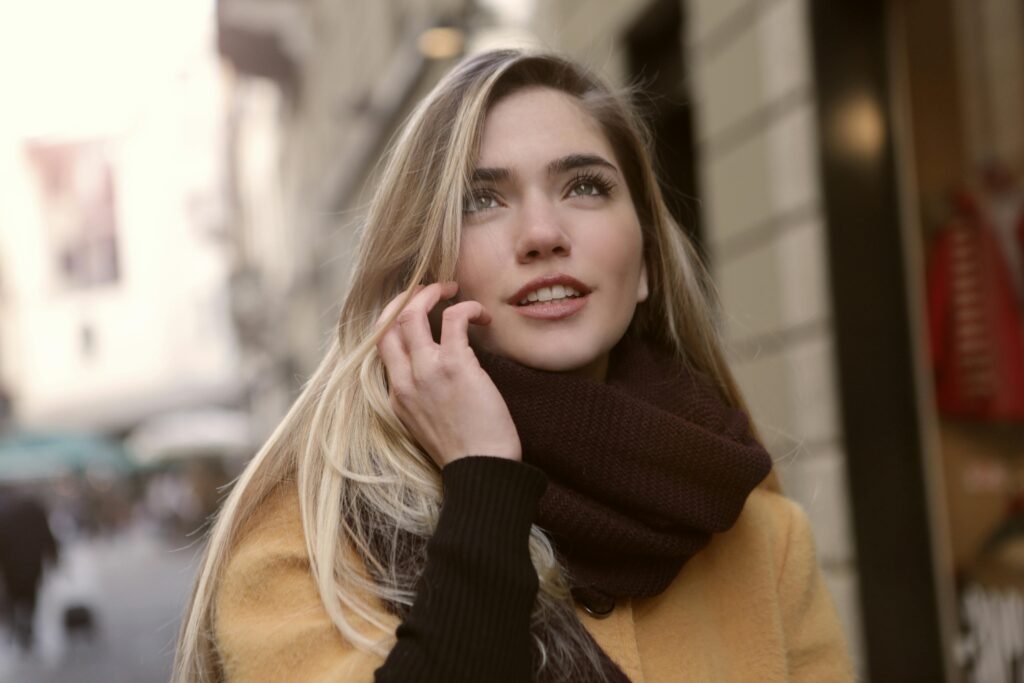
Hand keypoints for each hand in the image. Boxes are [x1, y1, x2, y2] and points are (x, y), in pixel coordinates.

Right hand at [375, 282, 521, 467]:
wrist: (482, 471)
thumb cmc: (466, 452)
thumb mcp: (425, 425)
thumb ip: (421, 397)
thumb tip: (436, 370)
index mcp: (396, 395)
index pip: (382, 345)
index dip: (395, 319)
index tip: (414, 309)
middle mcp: (405, 381)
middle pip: (388, 323)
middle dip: (406, 297)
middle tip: (430, 289)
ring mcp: (428, 372)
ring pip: (412, 313)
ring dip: (432, 292)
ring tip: (453, 289)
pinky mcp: (456, 366)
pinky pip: (454, 318)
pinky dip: (468, 308)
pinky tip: (482, 315)